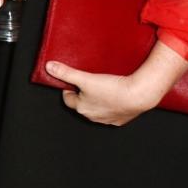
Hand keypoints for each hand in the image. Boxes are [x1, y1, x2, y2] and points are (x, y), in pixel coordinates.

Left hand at [47, 40, 187, 125]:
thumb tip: (49, 67)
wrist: (138, 95)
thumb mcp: (85, 78)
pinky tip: (117, 96)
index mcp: (82, 108)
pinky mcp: (120, 120)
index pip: (68, 99)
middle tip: (89, 83)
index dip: (69, 89)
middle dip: (83, 95)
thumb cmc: (112, 88)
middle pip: (83, 105)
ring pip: (98, 110)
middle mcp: (92, 117)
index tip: (73, 82)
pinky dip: (113, 106)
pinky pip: (113, 114)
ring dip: (98, 101)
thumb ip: (66, 72)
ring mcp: (107, 120)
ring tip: (103, 88)